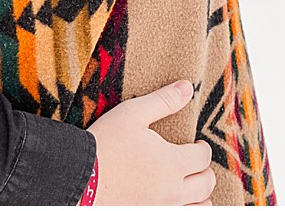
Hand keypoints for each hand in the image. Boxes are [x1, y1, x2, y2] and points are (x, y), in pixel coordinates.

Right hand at [87, 80, 215, 205]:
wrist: (78, 179)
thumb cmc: (103, 144)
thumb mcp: (132, 114)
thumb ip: (163, 101)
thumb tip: (187, 86)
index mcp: (173, 163)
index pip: (203, 157)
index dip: (202, 148)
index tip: (196, 144)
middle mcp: (173, 191)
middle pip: (206, 185)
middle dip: (205, 171)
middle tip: (195, 164)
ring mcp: (162, 209)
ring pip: (200, 208)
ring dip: (201, 197)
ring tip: (191, 187)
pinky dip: (185, 209)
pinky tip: (174, 201)